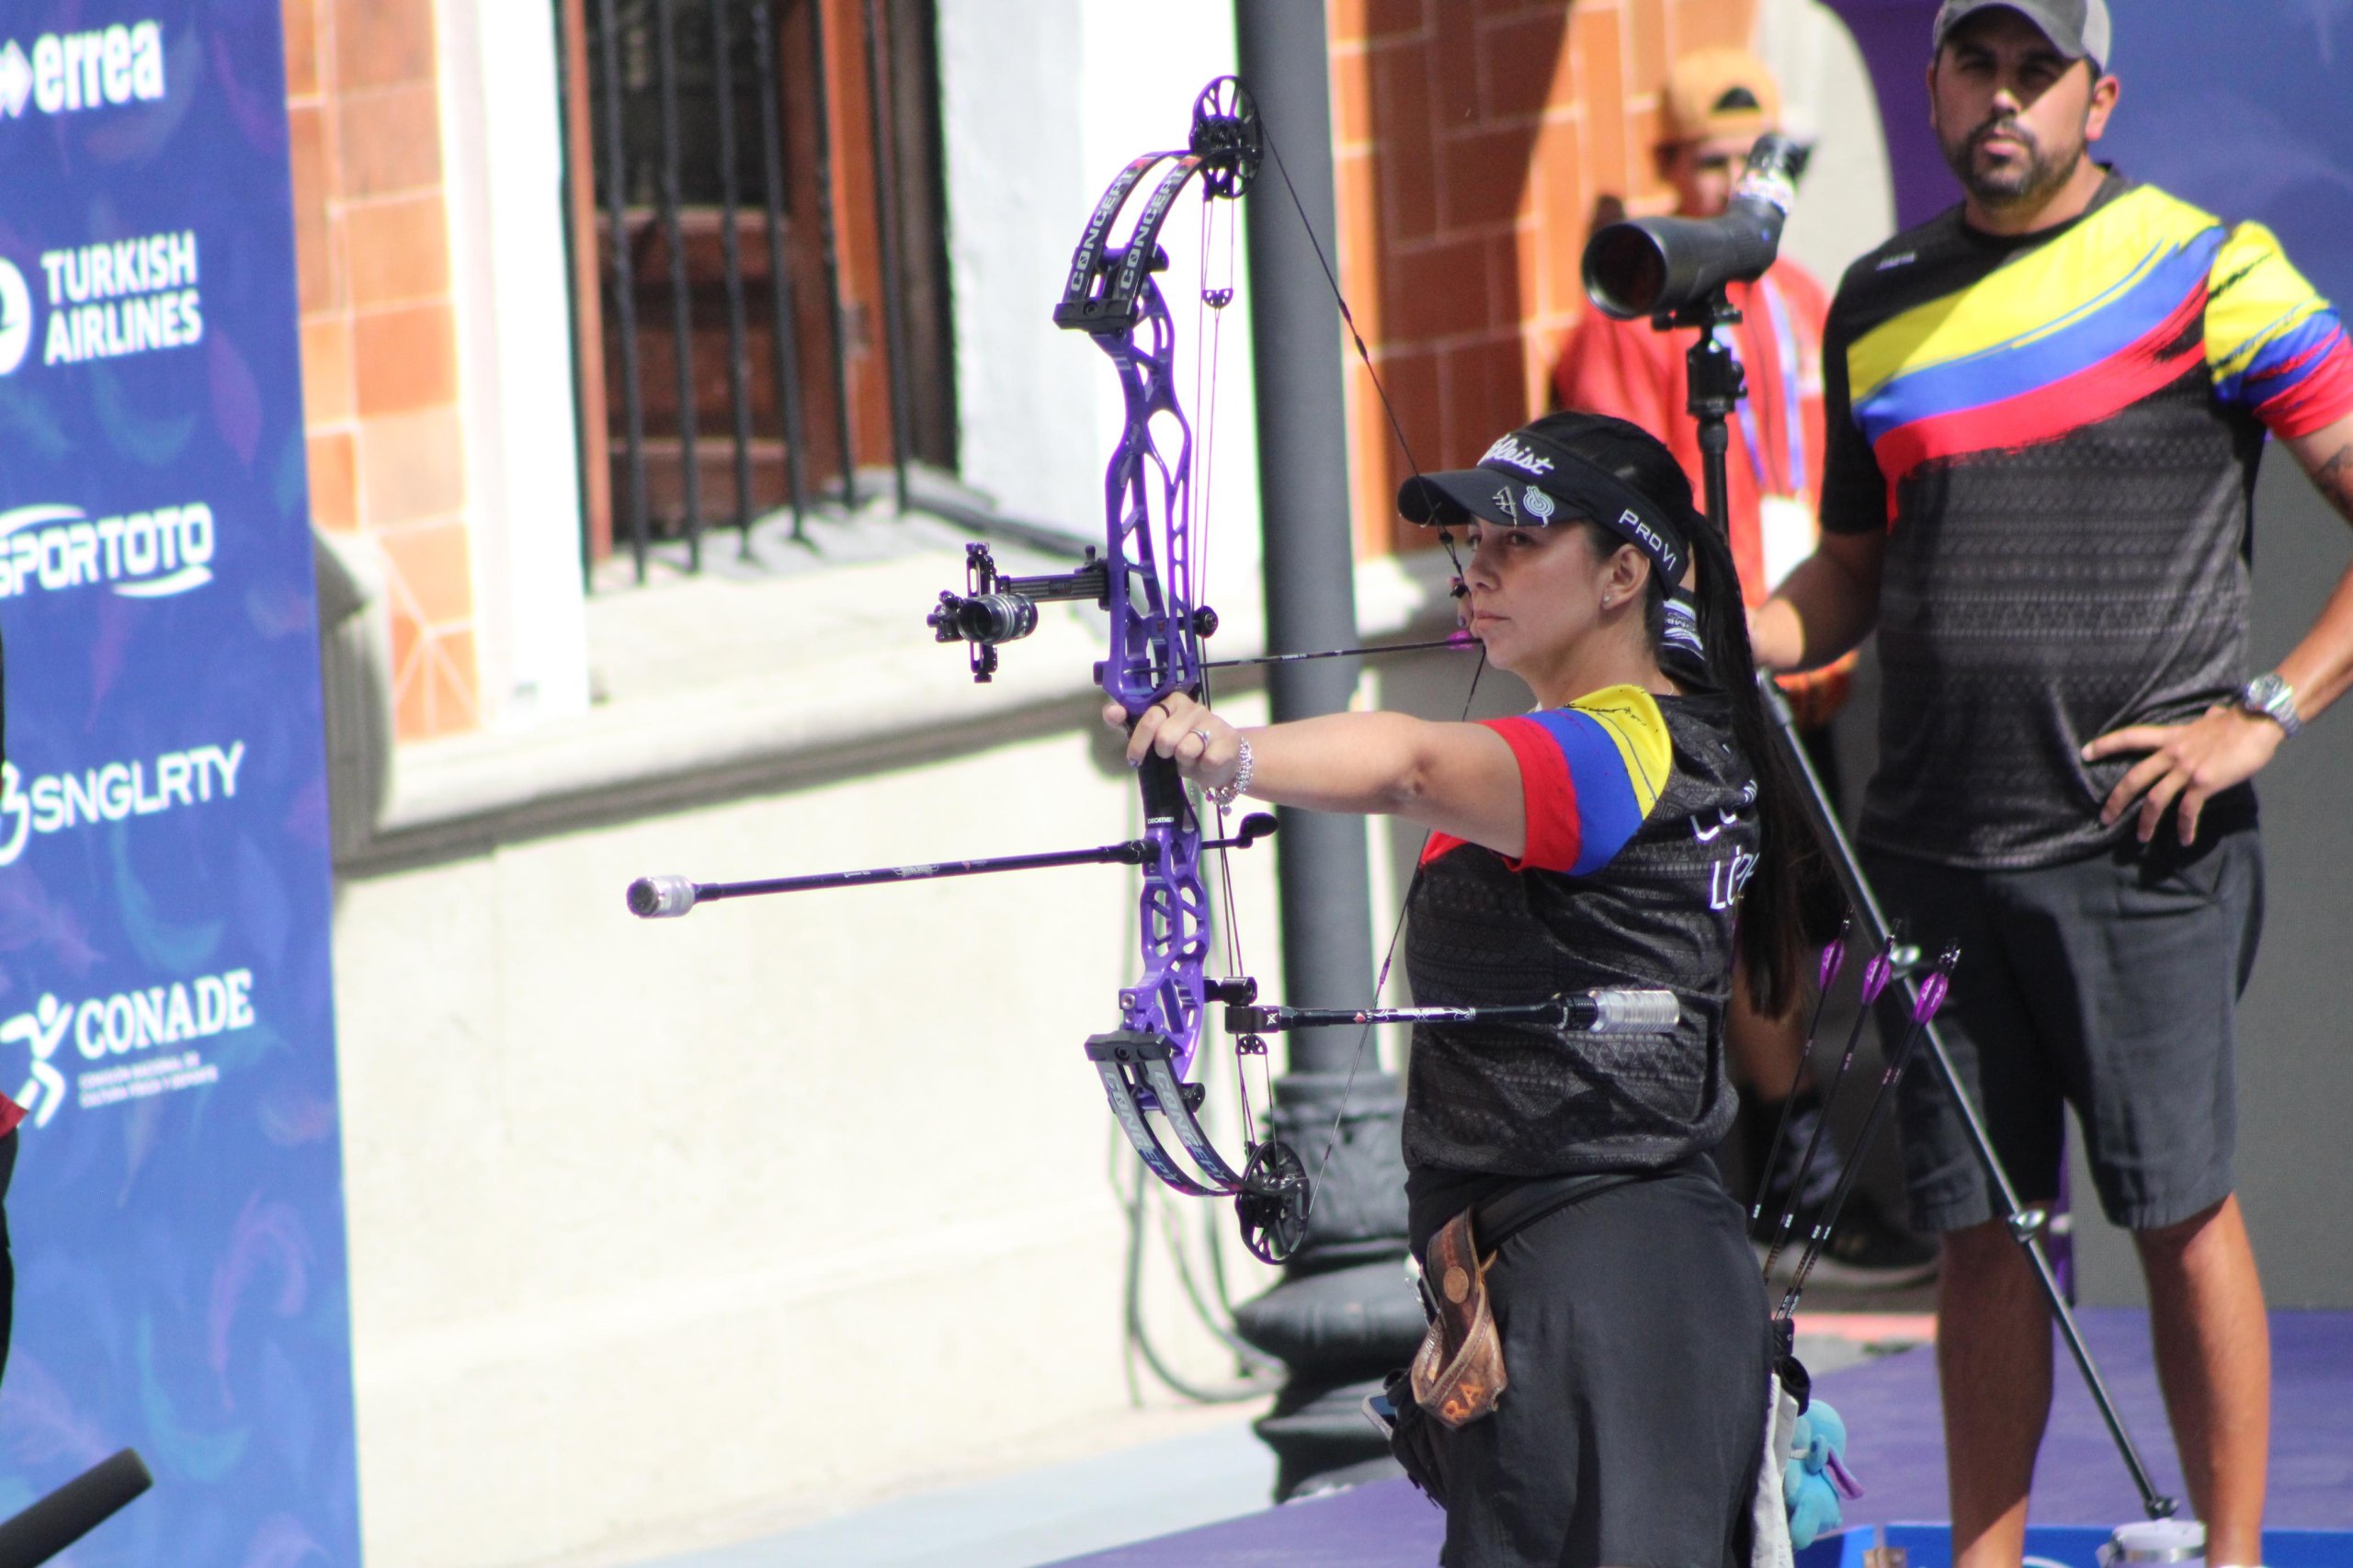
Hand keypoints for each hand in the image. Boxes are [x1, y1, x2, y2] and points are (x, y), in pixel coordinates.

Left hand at [1104, 693, 1242, 793]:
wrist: (1223, 761)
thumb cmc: (1184, 747)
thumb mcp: (1157, 739)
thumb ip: (1133, 726)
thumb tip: (1110, 711)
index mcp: (1171, 702)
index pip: (1149, 716)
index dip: (1139, 738)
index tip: (1135, 757)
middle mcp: (1191, 707)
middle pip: (1164, 736)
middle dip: (1164, 753)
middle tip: (1170, 755)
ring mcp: (1211, 721)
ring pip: (1185, 749)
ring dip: (1185, 762)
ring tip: (1192, 758)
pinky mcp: (1228, 739)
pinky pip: (1207, 760)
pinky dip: (1203, 768)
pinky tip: (1207, 762)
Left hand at [2081, 705, 2282, 844]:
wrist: (2258, 724)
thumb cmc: (2238, 721)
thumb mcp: (2212, 719)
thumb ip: (2204, 723)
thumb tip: (2213, 714)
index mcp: (2171, 737)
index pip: (2131, 737)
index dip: (2107, 744)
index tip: (2085, 753)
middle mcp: (2172, 753)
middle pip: (2135, 777)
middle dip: (2117, 799)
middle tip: (2105, 817)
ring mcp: (2186, 769)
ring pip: (2155, 799)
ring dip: (2146, 821)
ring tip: (2141, 838)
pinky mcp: (2203, 783)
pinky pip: (2187, 810)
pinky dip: (2184, 827)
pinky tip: (2184, 839)